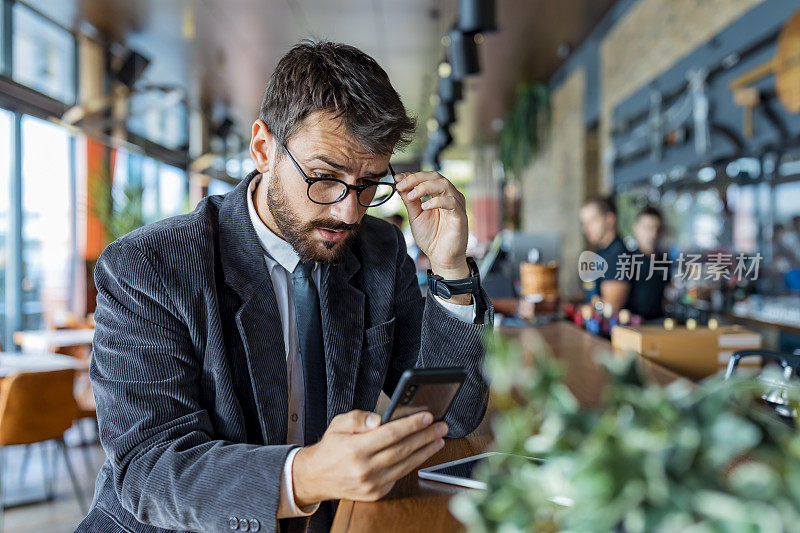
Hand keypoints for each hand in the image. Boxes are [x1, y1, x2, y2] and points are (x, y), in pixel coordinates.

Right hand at [292, 410, 447, 503]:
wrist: (317, 477)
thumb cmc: (330, 448)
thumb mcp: (338, 424)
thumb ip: (359, 418)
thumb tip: (379, 419)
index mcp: (355, 449)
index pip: (390, 434)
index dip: (411, 424)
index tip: (427, 416)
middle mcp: (364, 468)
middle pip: (403, 449)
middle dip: (425, 436)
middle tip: (441, 426)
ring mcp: (372, 484)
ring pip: (406, 465)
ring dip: (425, 451)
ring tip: (438, 439)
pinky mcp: (376, 493)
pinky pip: (400, 475)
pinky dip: (413, 463)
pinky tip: (422, 452)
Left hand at [394, 171, 468, 280]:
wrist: (441, 257)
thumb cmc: (431, 237)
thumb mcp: (415, 216)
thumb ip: (409, 201)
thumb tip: (399, 184)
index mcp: (439, 194)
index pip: (427, 177)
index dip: (412, 176)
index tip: (397, 178)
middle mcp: (449, 196)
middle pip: (435, 176)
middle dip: (416, 178)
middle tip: (401, 185)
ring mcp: (456, 204)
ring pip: (444, 185)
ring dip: (424, 187)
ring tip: (411, 196)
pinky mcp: (460, 215)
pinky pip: (451, 202)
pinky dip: (436, 201)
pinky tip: (424, 206)